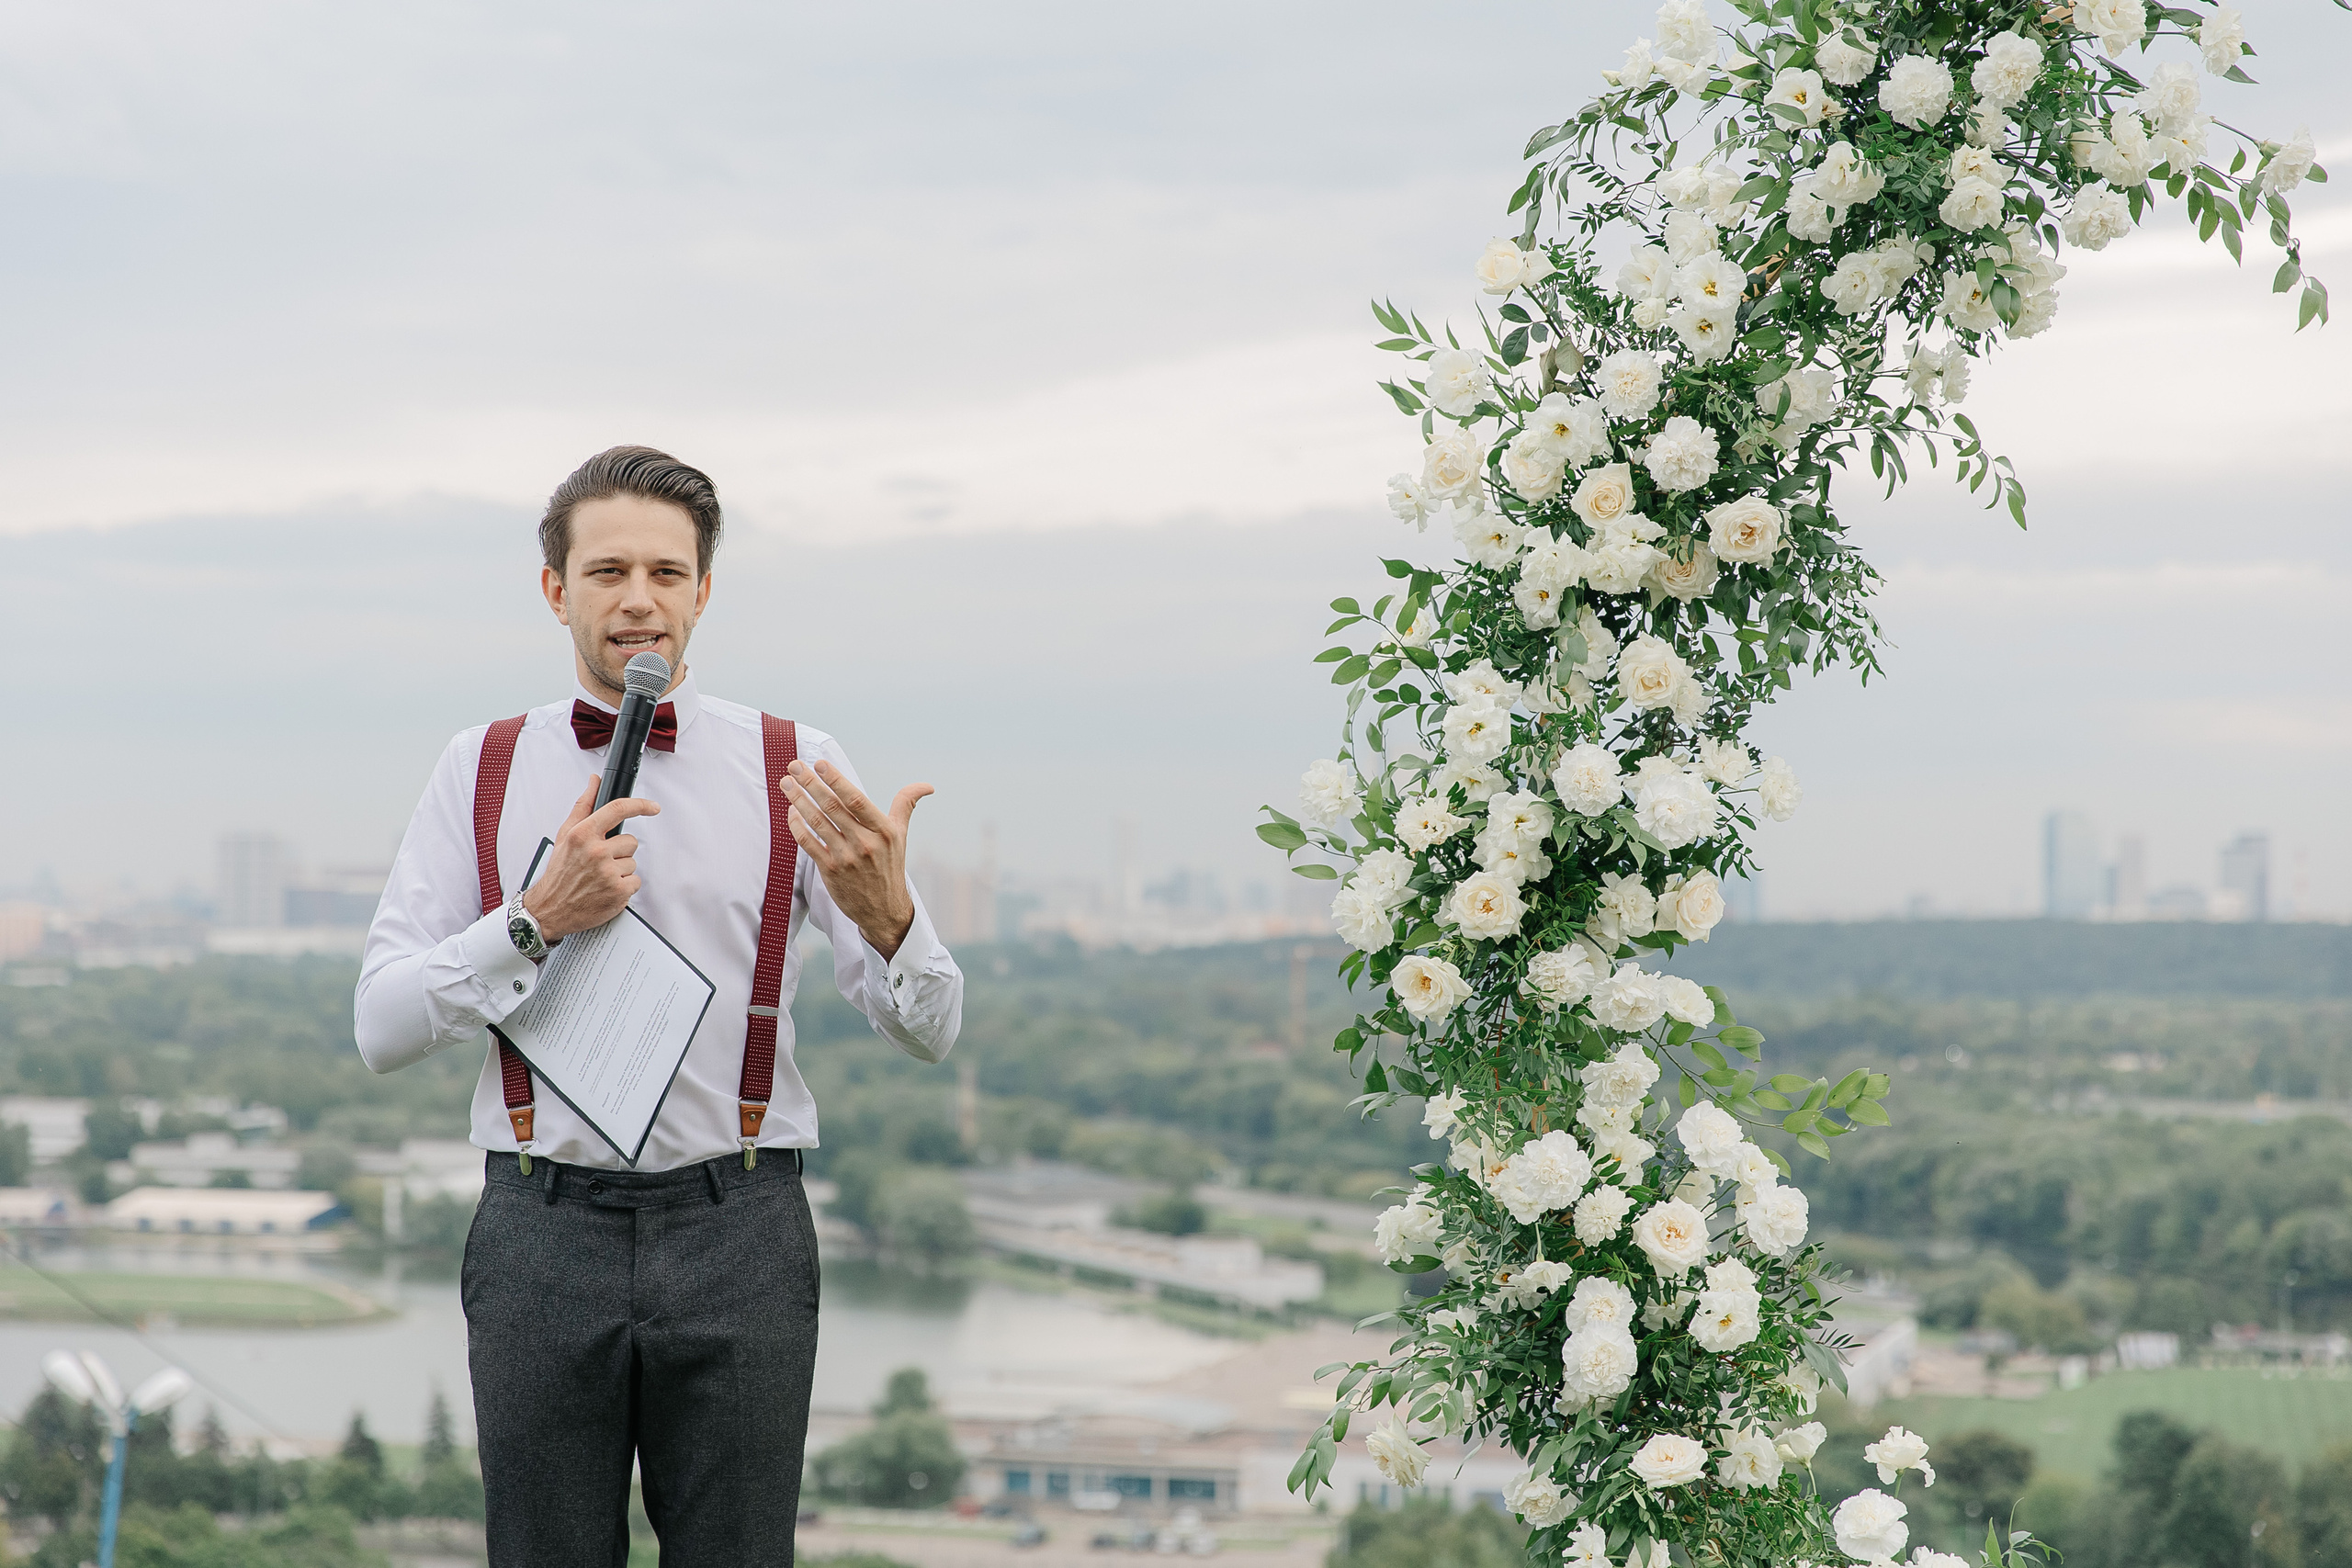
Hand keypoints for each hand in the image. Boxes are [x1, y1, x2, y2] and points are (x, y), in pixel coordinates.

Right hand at [521, 779, 661, 940]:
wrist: (551, 907)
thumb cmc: (559, 873)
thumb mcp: (565, 835)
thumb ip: (582, 806)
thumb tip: (594, 782)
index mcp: (583, 835)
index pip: (618, 810)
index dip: (640, 805)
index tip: (652, 807)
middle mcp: (596, 852)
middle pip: (630, 841)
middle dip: (619, 851)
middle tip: (600, 861)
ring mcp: (608, 872)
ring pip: (632, 862)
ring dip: (621, 869)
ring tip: (600, 876)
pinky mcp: (618, 891)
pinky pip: (635, 881)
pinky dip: (624, 886)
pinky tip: (607, 888)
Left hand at [778, 759, 931, 958]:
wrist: (884, 910)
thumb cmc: (890, 866)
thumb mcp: (900, 836)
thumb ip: (906, 805)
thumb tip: (927, 786)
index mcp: (884, 831)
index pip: (857, 800)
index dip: (837, 780)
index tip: (820, 764)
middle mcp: (866, 843)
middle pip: (833, 807)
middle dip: (810, 784)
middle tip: (794, 766)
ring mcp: (846, 858)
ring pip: (817, 823)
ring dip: (799, 801)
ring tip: (786, 784)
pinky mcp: (830, 871)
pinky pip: (809, 844)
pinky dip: (798, 827)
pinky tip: (791, 812)